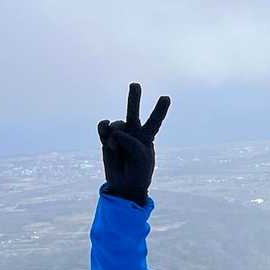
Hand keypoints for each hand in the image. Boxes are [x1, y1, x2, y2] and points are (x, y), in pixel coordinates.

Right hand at [98, 82, 169, 204]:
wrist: (124, 184)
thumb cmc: (138, 171)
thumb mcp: (141, 157)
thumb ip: (130, 141)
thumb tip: (113, 130)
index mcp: (147, 136)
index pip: (155, 120)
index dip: (160, 109)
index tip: (166, 97)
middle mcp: (133, 132)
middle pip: (133, 111)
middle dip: (133, 97)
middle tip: (135, 84)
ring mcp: (119, 133)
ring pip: (116, 123)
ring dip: (115, 135)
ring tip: (116, 148)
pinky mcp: (106, 137)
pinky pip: (104, 126)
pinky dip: (103, 130)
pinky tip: (106, 137)